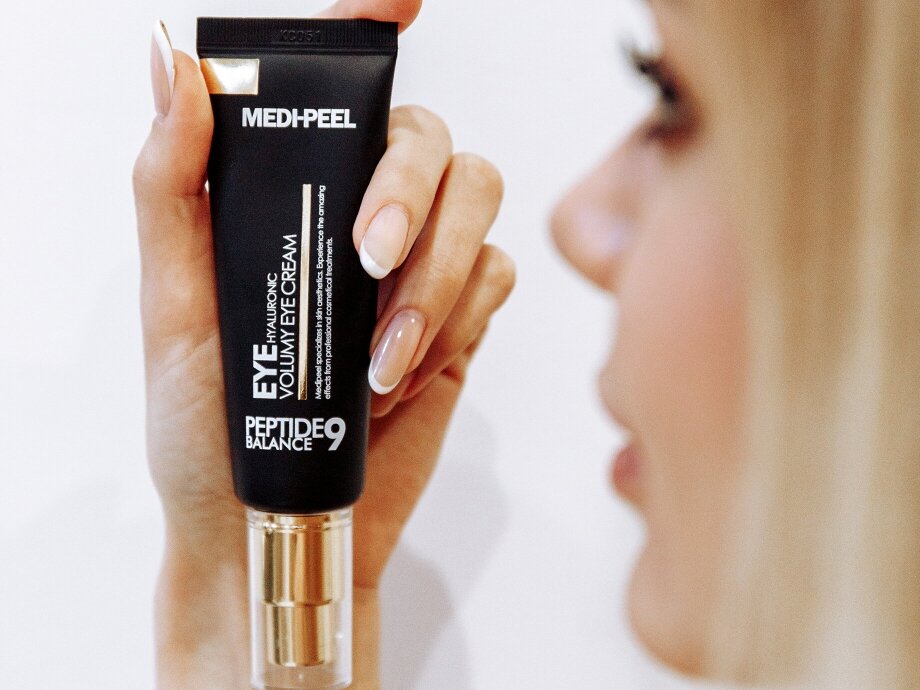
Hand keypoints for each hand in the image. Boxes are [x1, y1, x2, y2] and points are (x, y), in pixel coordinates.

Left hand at [132, 1, 513, 686]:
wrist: (276, 526)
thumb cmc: (207, 428)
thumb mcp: (171, 307)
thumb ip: (173, 185)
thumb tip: (177, 67)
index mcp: (285, 198)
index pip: (334, 93)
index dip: (366, 25)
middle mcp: (357, 217)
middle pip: (430, 139)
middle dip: (411, 189)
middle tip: (371, 256)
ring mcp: (416, 268)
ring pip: (479, 201)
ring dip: (437, 273)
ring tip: (382, 355)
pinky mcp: (459, 321)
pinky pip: (497, 275)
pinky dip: (461, 312)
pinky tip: (410, 367)